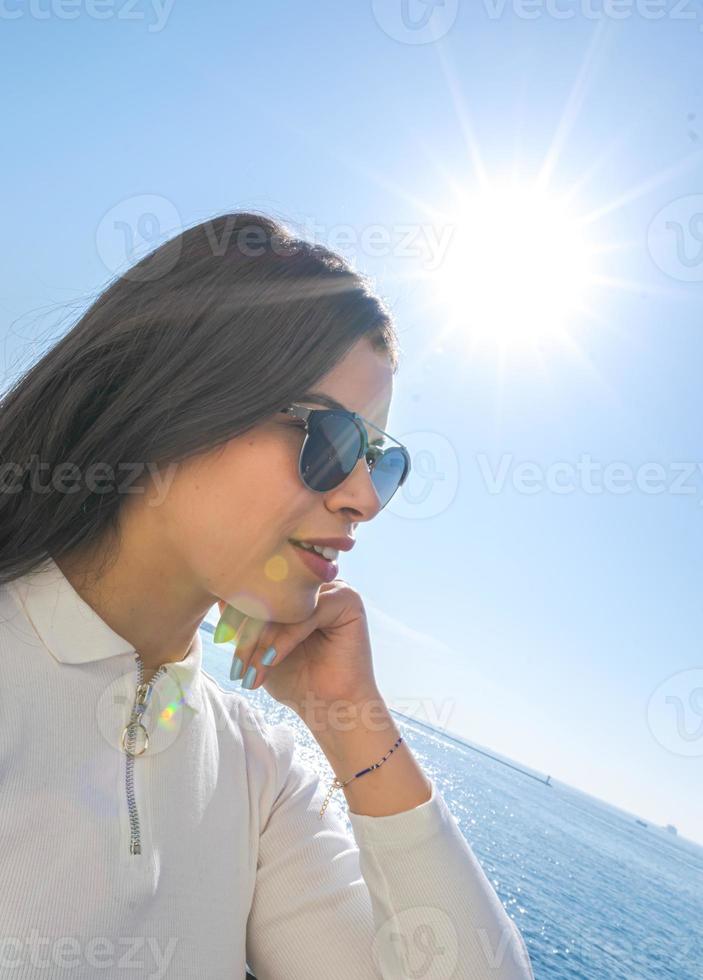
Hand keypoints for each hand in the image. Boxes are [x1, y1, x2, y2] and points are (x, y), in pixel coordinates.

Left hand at [215, 581, 382, 726]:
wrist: (330, 708)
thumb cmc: (297, 679)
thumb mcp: (261, 647)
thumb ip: (245, 622)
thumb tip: (219, 596)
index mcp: (299, 589)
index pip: (261, 588)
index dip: (237, 612)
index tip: (221, 639)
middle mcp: (316, 584)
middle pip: (272, 594)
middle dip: (249, 631)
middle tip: (238, 664)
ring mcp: (334, 588)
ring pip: (286, 605)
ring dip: (264, 638)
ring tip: (254, 669)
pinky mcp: (348, 601)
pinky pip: (308, 614)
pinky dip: (286, 639)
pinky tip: (273, 661)